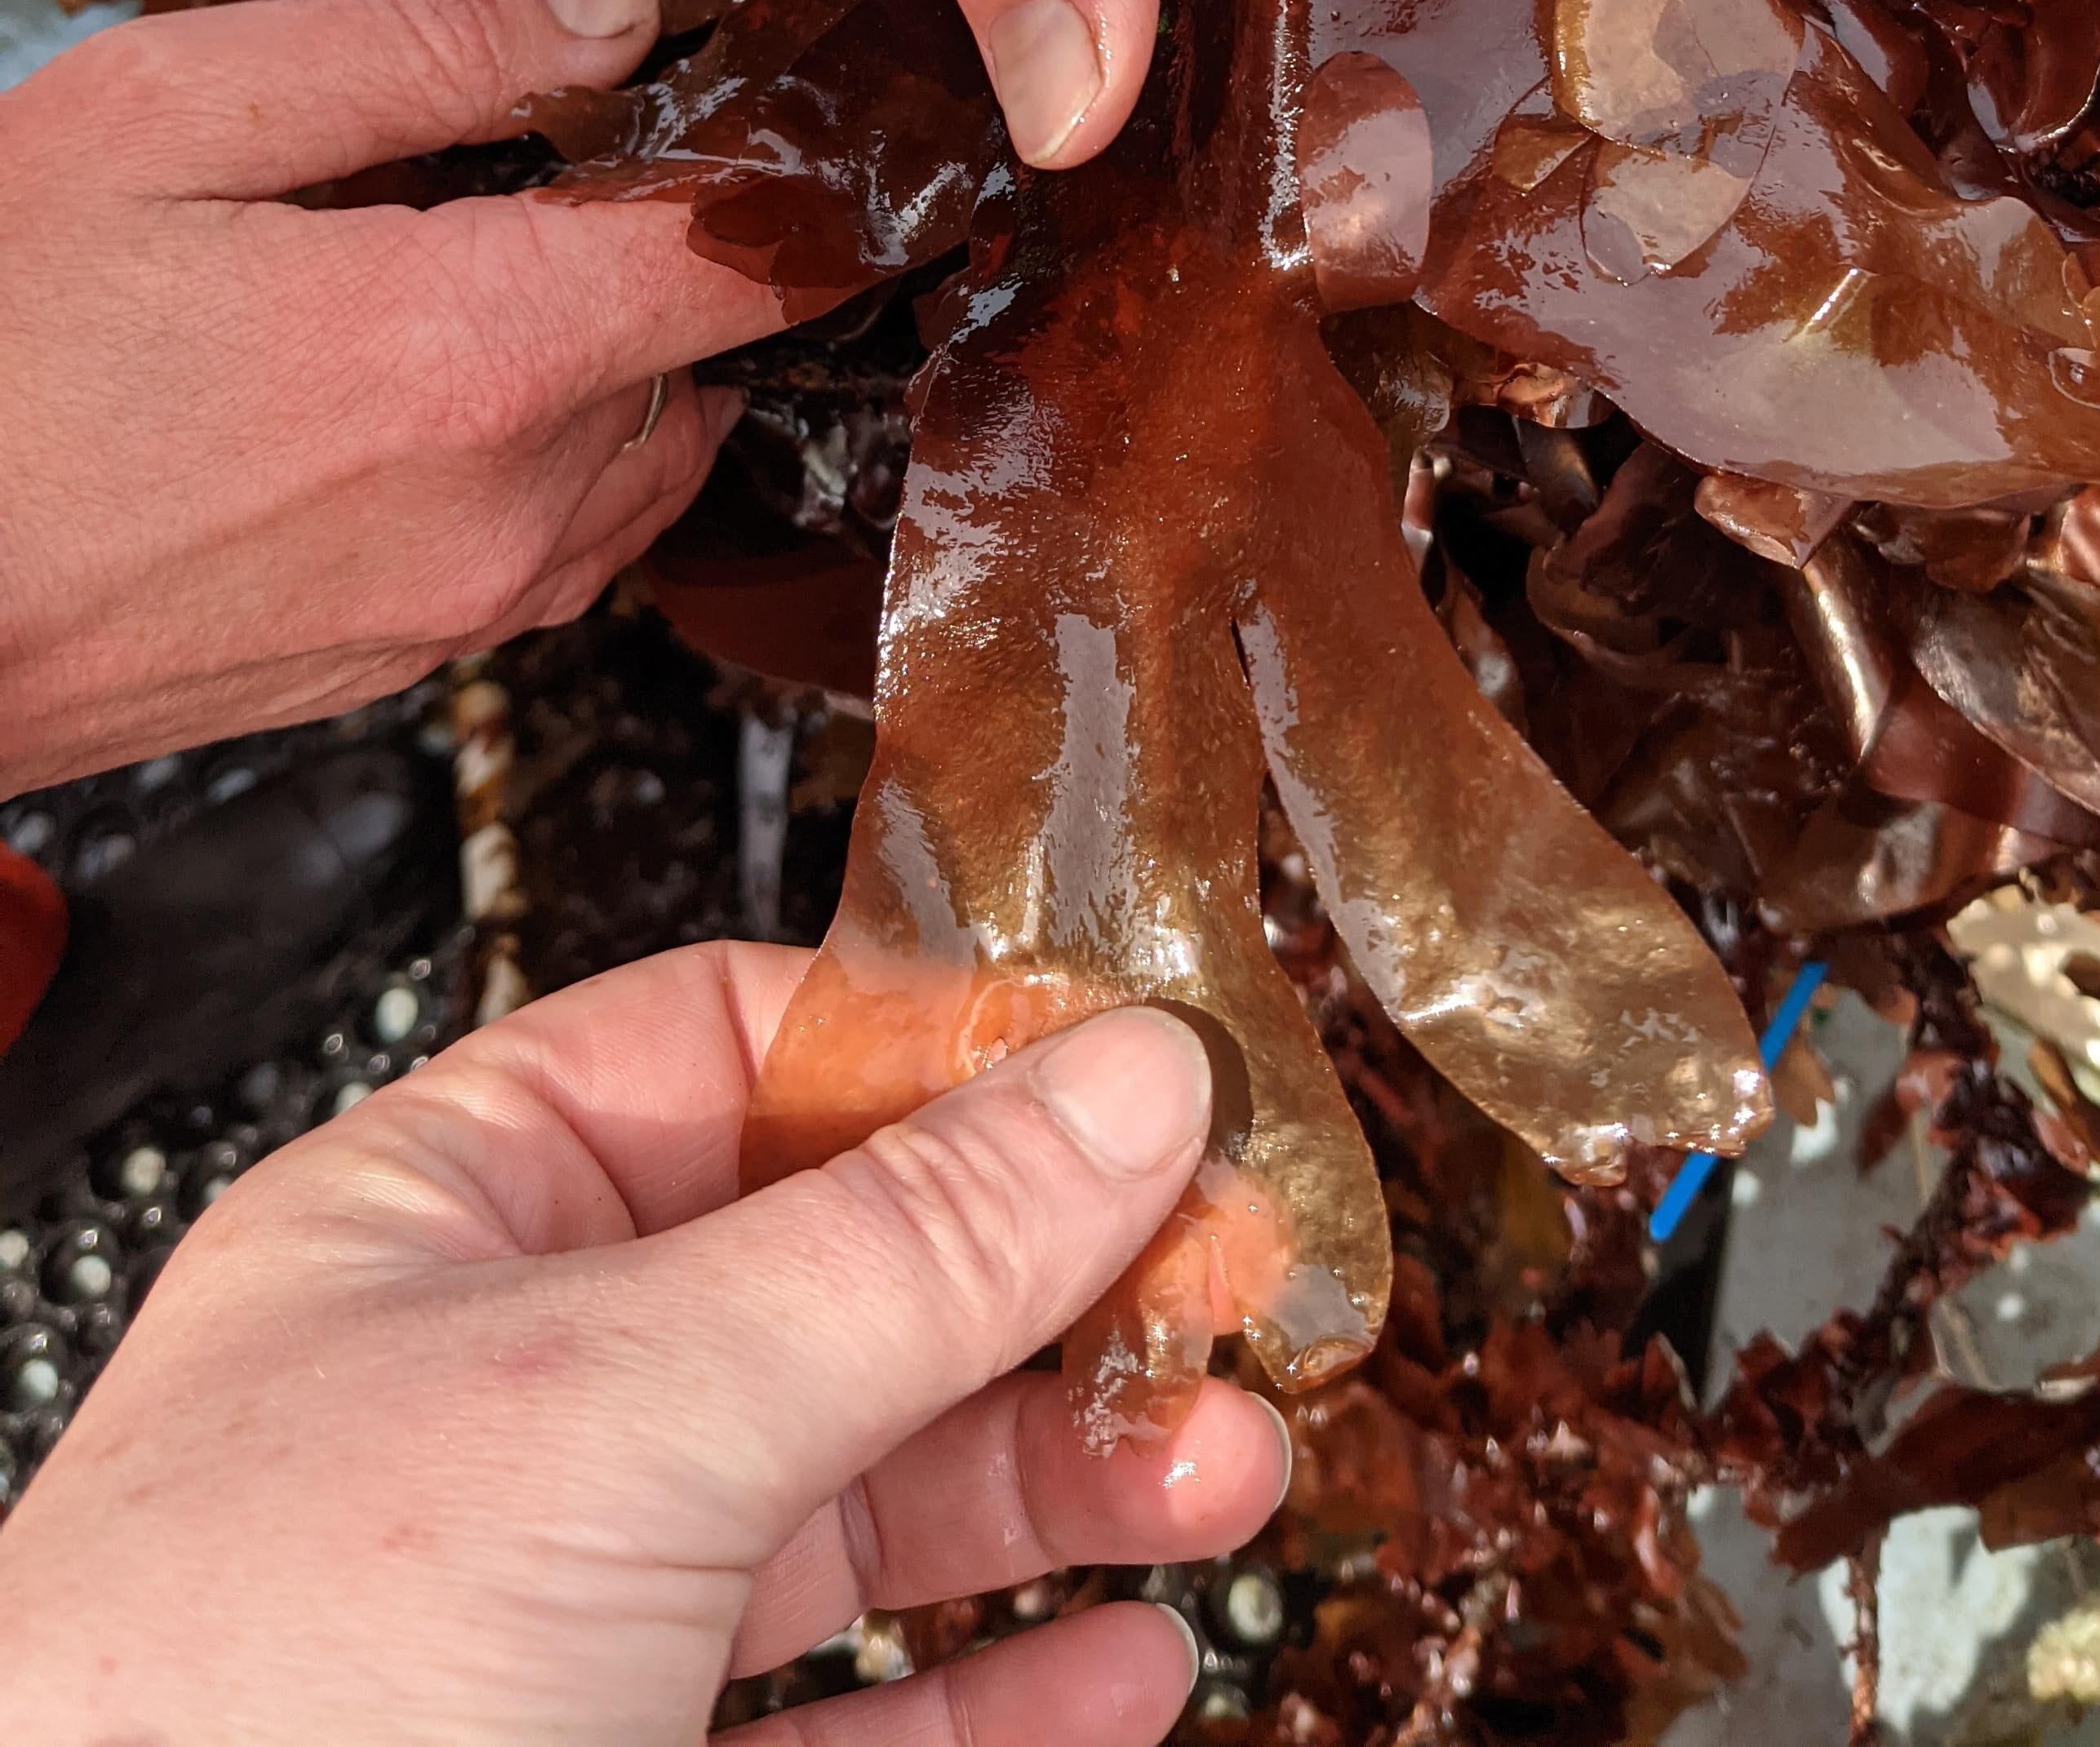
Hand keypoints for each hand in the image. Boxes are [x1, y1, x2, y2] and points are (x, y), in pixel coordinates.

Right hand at [0, 0, 782, 789]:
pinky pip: (554, 544)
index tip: (782, 86)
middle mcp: (509, 508)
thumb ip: (421, 46)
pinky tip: (403, 382)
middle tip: (552, 154)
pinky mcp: (402, 669)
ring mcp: (460, 610)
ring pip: (645, 455)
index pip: (753, 251)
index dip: (789, 154)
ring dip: (608, 357)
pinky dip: (536, 454)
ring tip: (459, 262)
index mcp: (475, 355)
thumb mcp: (162, 116)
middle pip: (707, 351)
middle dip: (664, 245)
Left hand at [0, 950, 1282, 1746]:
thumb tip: (1127, 1076)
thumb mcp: (617, 1406)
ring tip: (1231, 1469)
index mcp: (438, 1232)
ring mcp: (565, 1621)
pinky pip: (863, 1724)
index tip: (1135, 1066)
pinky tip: (1129, 1672)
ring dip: (1068, 1485)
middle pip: (837, 1282)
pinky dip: (1009, 1698)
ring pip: (868, 1508)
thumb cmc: (239, 1705)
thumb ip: (902, 1246)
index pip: (726, 1050)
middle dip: (1050, 1286)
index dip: (936, 1044)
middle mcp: (507, 1409)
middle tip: (1235, 1284)